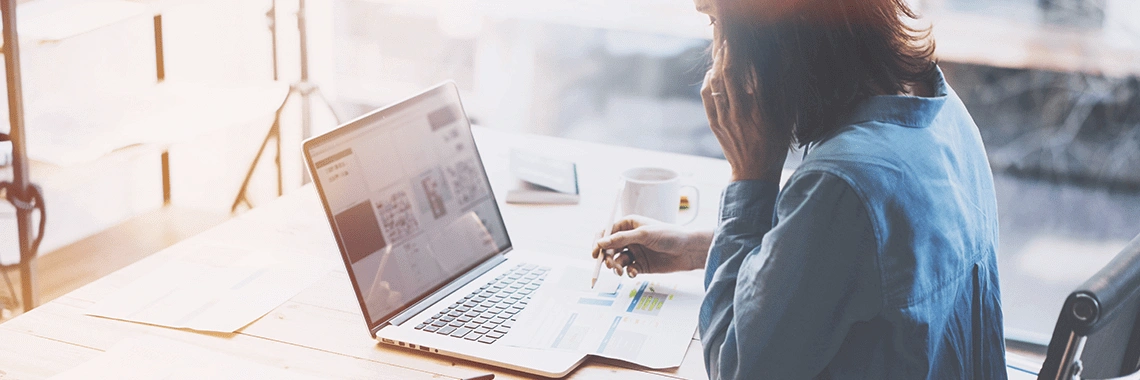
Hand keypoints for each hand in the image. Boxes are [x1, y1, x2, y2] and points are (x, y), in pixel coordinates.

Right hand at [590, 215, 712, 277]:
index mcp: (628, 224)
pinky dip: (627, 272)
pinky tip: (633, 272)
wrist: (688, 250)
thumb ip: (621, 239)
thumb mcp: (644, 234)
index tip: (596, 253)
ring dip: (616, 266)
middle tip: (610, 265)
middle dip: (607, 257)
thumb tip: (600, 243)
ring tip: (621, 271)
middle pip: (609, 248)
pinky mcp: (640, 265)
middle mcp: (629, 238)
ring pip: (616, 260)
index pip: (606, 232)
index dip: (599, 242)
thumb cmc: (669, 235)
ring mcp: (635, 251)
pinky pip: (627, 269)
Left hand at [701, 33, 789, 181]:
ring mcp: (724, 117)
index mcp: (760, 109)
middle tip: (727, 42)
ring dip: (716, 65)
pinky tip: (711, 74)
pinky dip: (708, 81)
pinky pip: (707, 96)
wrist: (754, 172)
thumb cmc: (774, 146)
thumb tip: (785, 70)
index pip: (749, 73)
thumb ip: (784, 94)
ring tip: (719, 54)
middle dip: (727, 54)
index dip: (743, 56)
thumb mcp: (785, 120)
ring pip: (715, 83)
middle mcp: (739, 111)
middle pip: (728, 73)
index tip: (743, 45)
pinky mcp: (715, 123)